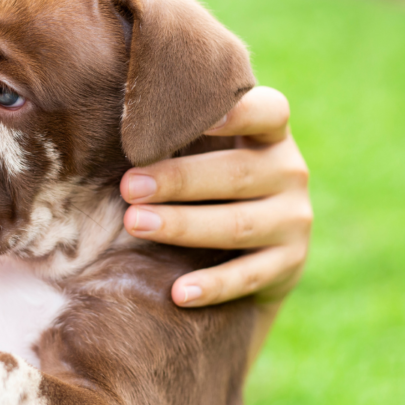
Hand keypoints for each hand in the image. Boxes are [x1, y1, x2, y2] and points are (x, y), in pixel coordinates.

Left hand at [120, 86, 311, 308]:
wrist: (261, 247)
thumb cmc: (211, 180)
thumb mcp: (208, 149)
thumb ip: (180, 131)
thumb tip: (111, 115)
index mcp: (270, 135)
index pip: (268, 112)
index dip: (239, 112)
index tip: (202, 118)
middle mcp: (289, 172)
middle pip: (236, 173)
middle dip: (178, 180)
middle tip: (128, 186)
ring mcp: (293, 221)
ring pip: (237, 225)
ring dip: (184, 226)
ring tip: (136, 223)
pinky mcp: (288, 265)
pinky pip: (248, 277)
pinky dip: (213, 286)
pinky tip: (178, 292)